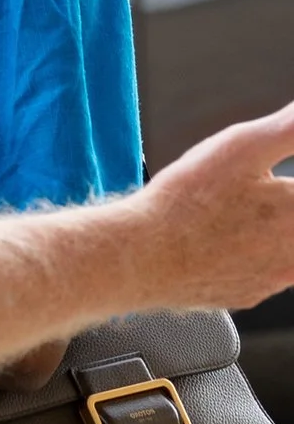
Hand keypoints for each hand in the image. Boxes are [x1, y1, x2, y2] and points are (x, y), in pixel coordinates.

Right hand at [133, 100, 293, 312]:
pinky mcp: (249, 295)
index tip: (269, 180)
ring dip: (268, 232)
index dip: (282, 186)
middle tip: (242, 193)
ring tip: (228, 214)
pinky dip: (247, 255)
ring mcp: (276, 279)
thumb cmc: (188, 201)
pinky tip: (217, 240)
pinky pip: (261, 272)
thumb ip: (288, 128)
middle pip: (289, 222)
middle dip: (276, 206)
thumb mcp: (242, 146)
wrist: (145, 254)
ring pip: (284, 251)